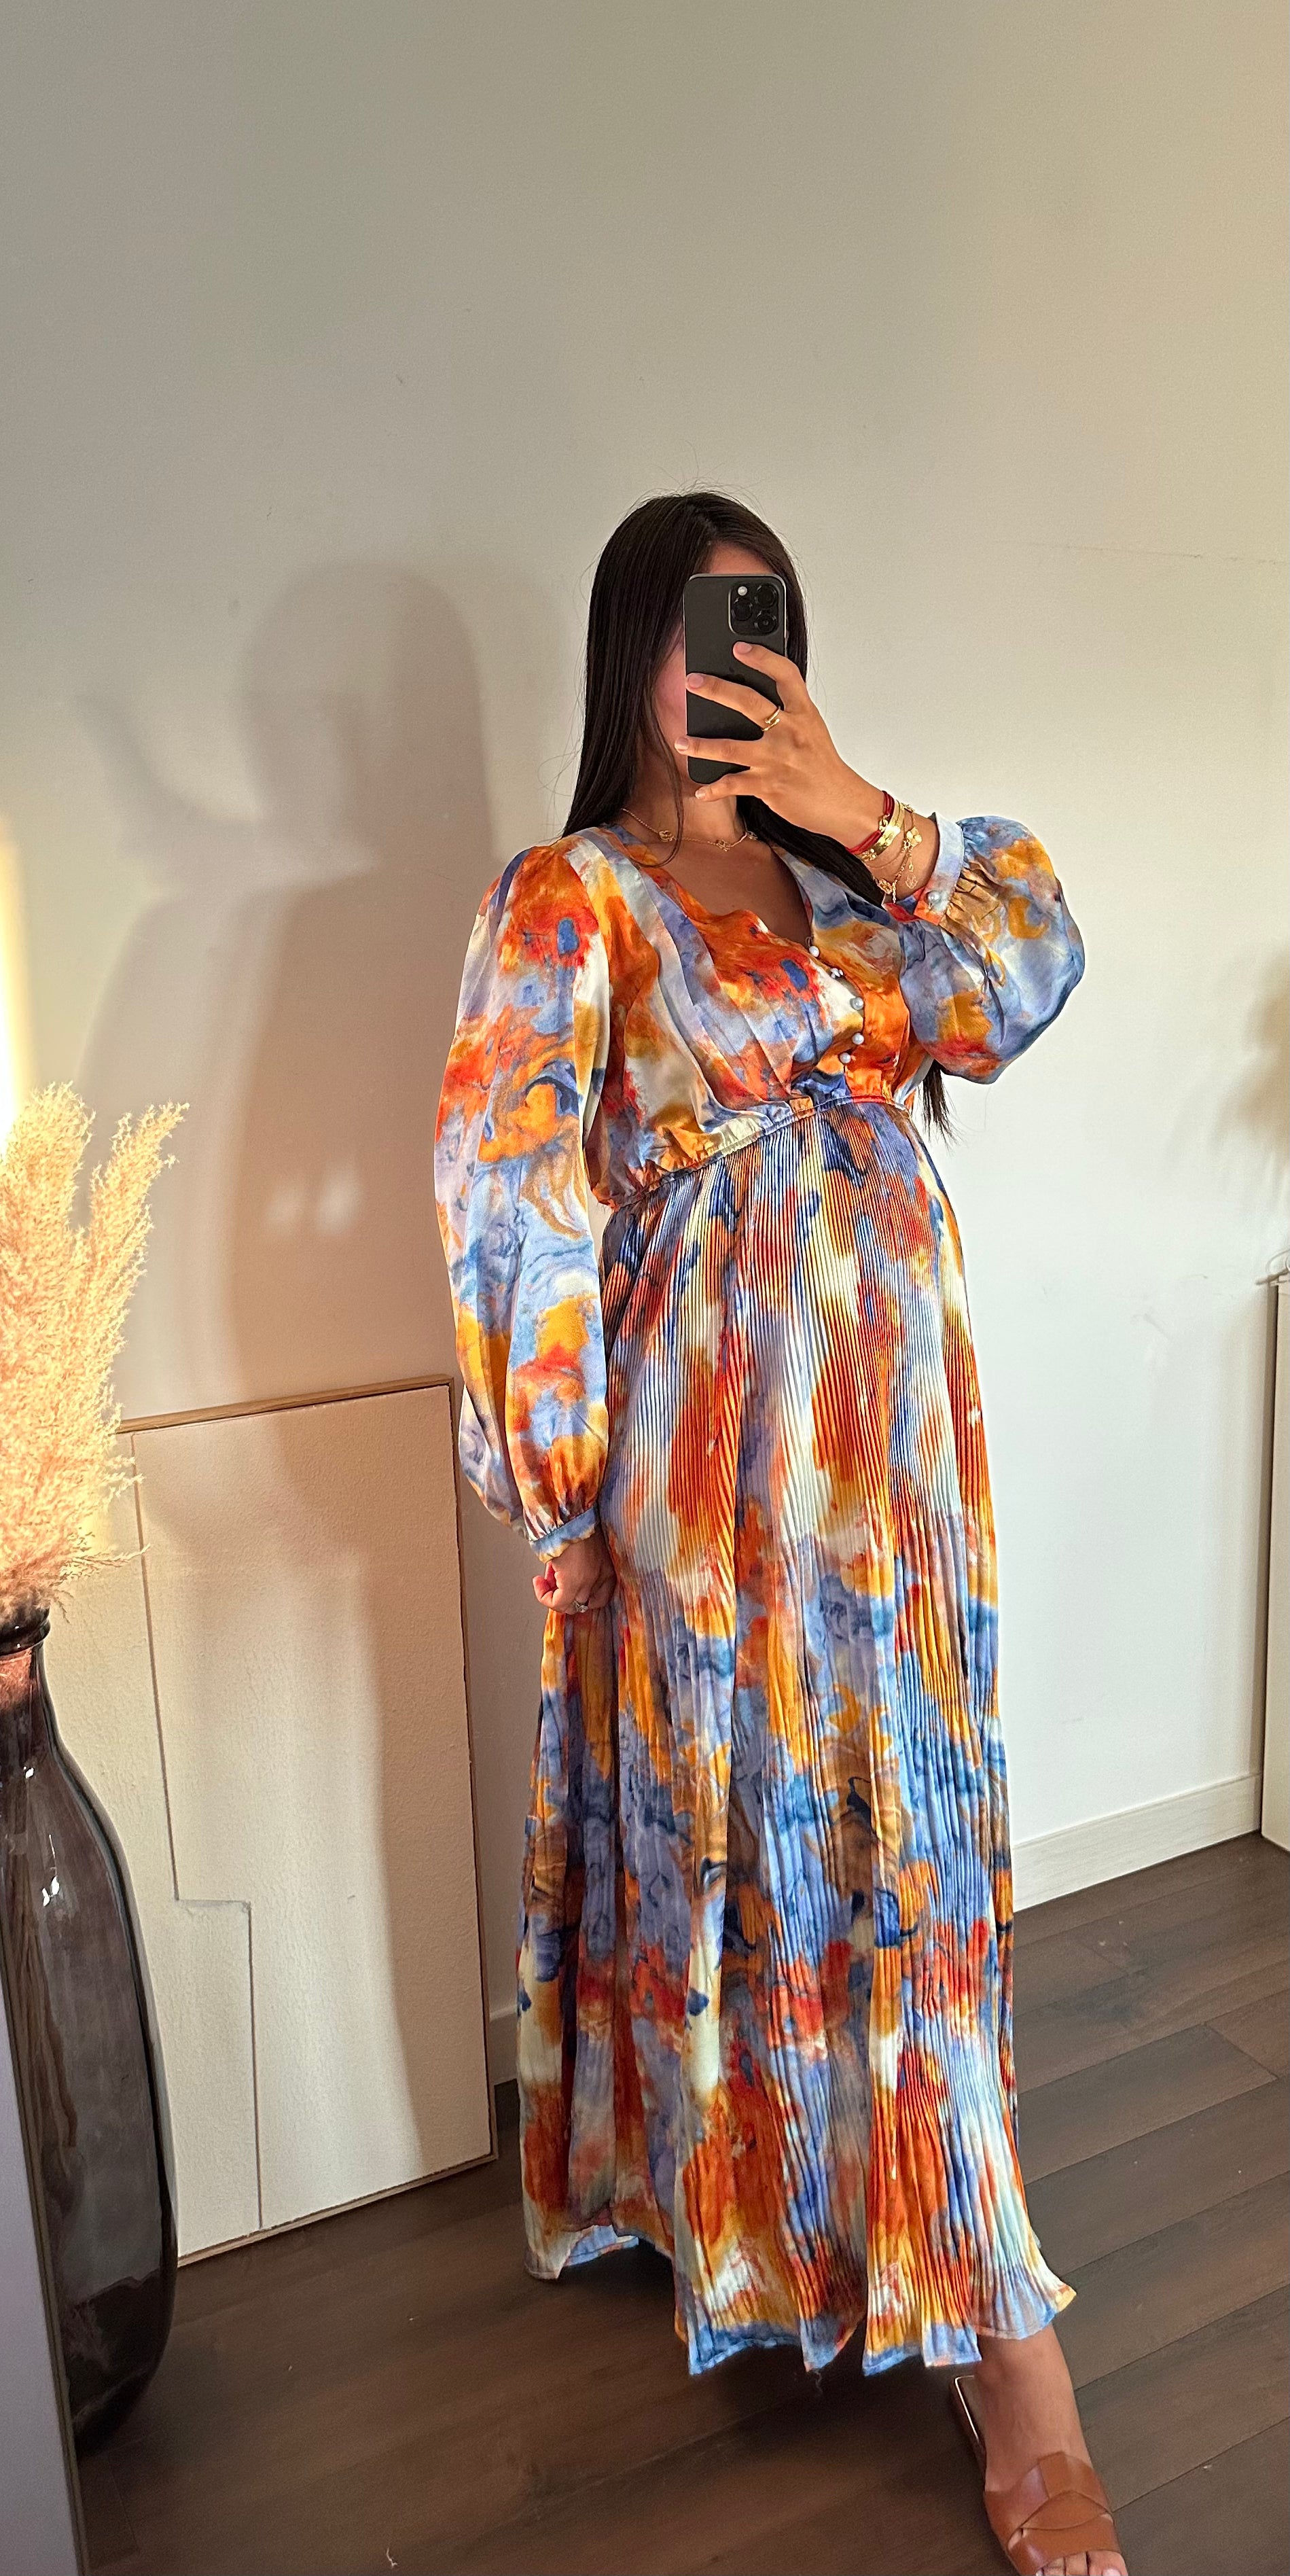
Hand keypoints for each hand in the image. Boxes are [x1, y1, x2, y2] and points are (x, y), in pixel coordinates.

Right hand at [532, 1527, 616, 1615]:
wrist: (567, 1516)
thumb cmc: (574, 1525)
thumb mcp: (580, 1549)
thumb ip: (574, 1567)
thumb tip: (556, 1575)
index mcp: (607, 1571)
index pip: (599, 1599)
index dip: (580, 1596)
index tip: (567, 1588)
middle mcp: (600, 1579)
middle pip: (582, 1603)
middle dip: (565, 1594)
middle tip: (551, 1581)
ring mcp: (587, 1583)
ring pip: (569, 1605)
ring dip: (553, 1595)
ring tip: (543, 1579)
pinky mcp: (572, 1584)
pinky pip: (557, 1603)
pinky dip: (545, 1597)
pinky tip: (538, 1582)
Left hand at [676, 642, 881, 846]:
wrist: (842, 803)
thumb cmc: (823, 766)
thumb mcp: (812, 730)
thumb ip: (789, 712)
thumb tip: (754, 695)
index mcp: (804, 714)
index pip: (785, 675)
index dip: (762, 658)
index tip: (740, 648)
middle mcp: (790, 733)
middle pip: (749, 702)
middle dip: (716, 689)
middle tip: (692, 681)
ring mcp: (777, 760)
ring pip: (730, 747)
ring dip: (701, 745)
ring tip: (681, 741)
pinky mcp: (768, 786)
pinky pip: (732, 785)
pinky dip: (713, 789)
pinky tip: (700, 791)